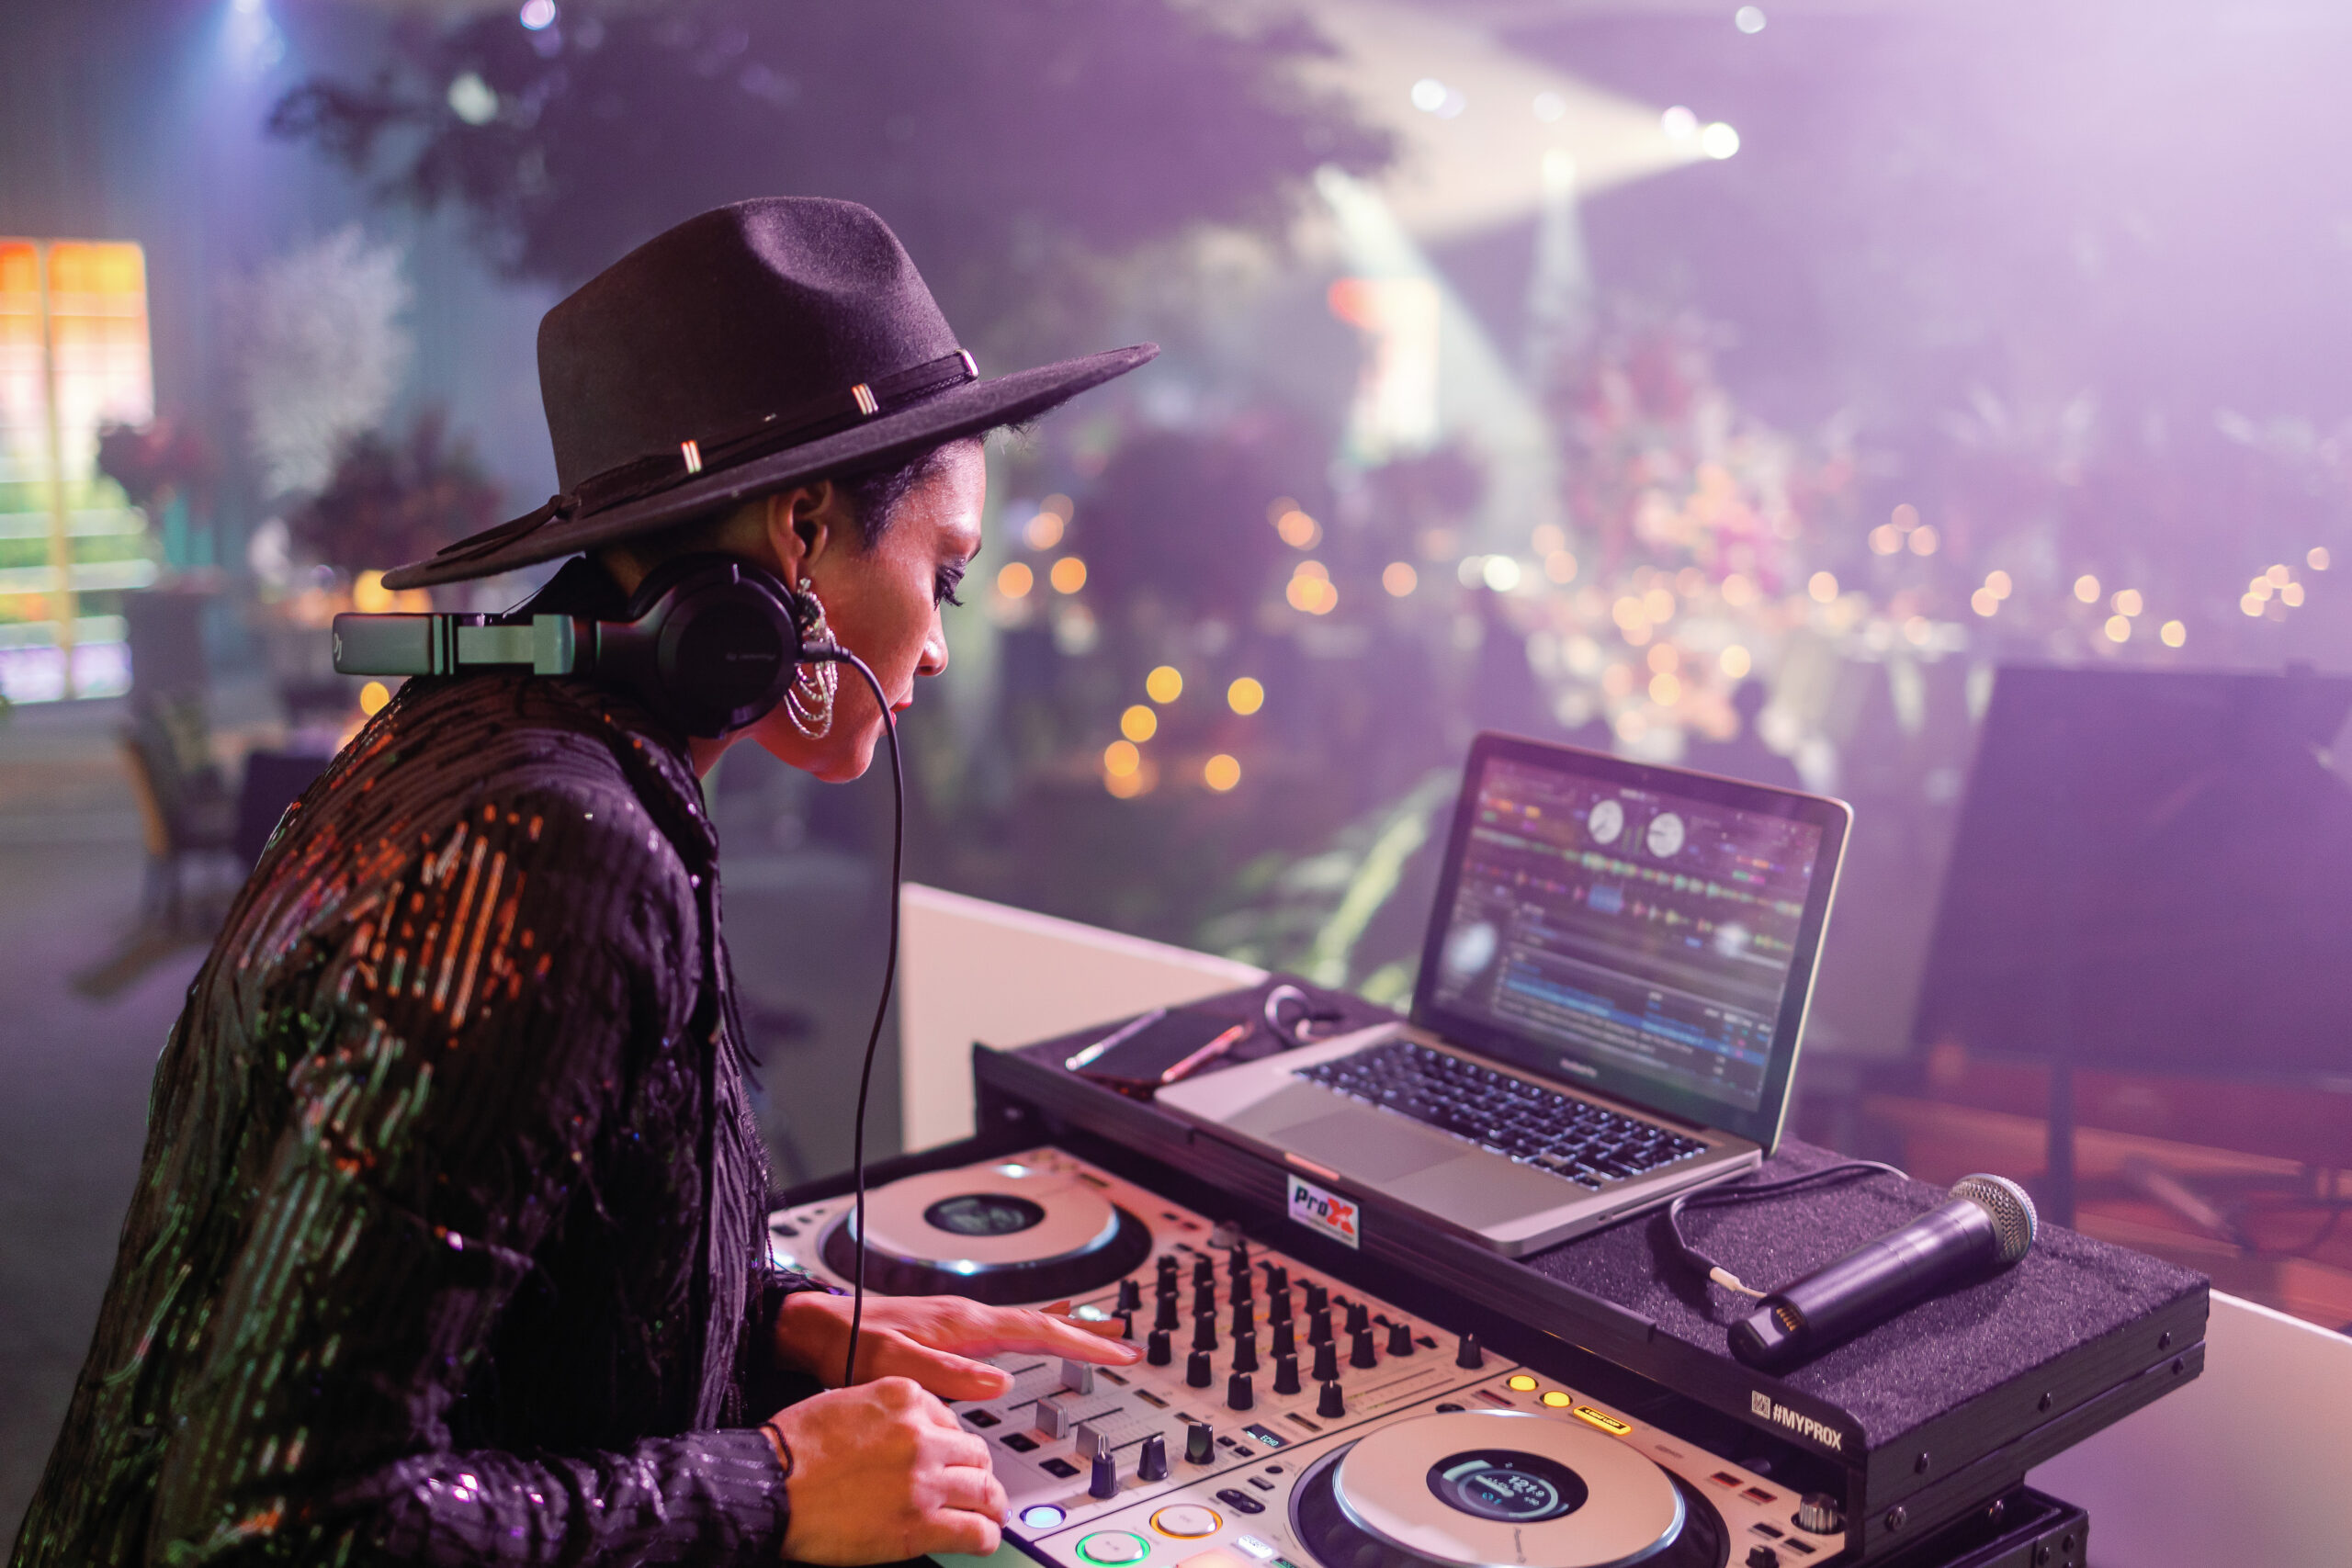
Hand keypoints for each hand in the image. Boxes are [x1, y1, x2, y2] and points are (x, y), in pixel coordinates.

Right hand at [768, 1377, 1007, 1562]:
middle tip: (976, 1486)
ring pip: (984, 1490)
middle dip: (977, 1471)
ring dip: (990, 1505)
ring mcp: (924, 1479)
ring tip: (989, 1515)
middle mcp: (921, 1434)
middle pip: (975, 1451)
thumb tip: (906, 1435)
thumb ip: (885, 1414)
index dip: (951, 1442)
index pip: (950, 1417)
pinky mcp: (921, 1523)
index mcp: (903, 1397)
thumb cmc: (792, 1449)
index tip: (951, 1456)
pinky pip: (974, 1530)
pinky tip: (981, 1538)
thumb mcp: (845, 1402)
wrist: (769, 1486)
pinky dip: (985, 1536)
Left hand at [776, 1292, 1140, 1399]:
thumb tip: (1001, 1382)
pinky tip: (1040, 1330)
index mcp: (964, 1325)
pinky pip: (1008, 1327)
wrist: (818, 1328)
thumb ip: (948, 1375)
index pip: (1037, 1331)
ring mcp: (961, 1322)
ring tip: (1101, 1329)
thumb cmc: (848, 1345)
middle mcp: (969, 1318)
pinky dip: (1036, 1327)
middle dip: (1087, 1331)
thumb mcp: (895, 1367)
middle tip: (1127, 1341)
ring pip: (1028, 1323)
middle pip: (1043, 1322)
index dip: (1082, 1342)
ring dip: (1066, 1327)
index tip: (1117, 1352)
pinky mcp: (950, 1330)